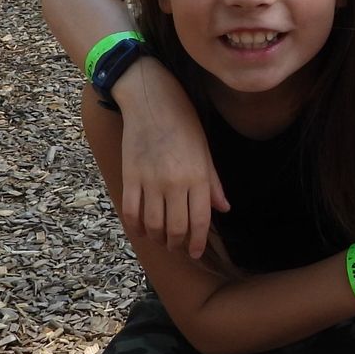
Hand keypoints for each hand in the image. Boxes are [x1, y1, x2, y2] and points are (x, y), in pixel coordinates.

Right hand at [113, 59, 229, 258]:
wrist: (152, 100)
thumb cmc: (184, 123)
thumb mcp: (205, 151)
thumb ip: (213, 183)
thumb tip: (224, 209)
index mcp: (198, 177)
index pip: (200, 221)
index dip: (198, 243)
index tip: (195, 253)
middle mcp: (175, 182)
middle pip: (176, 228)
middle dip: (178, 244)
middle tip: (178, 247)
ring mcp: (151, 180)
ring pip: (153, 225)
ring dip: (158, 238)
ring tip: (161, 239)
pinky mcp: (130, 176)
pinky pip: (131, 211)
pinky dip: (135, 226)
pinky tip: (141, 229)